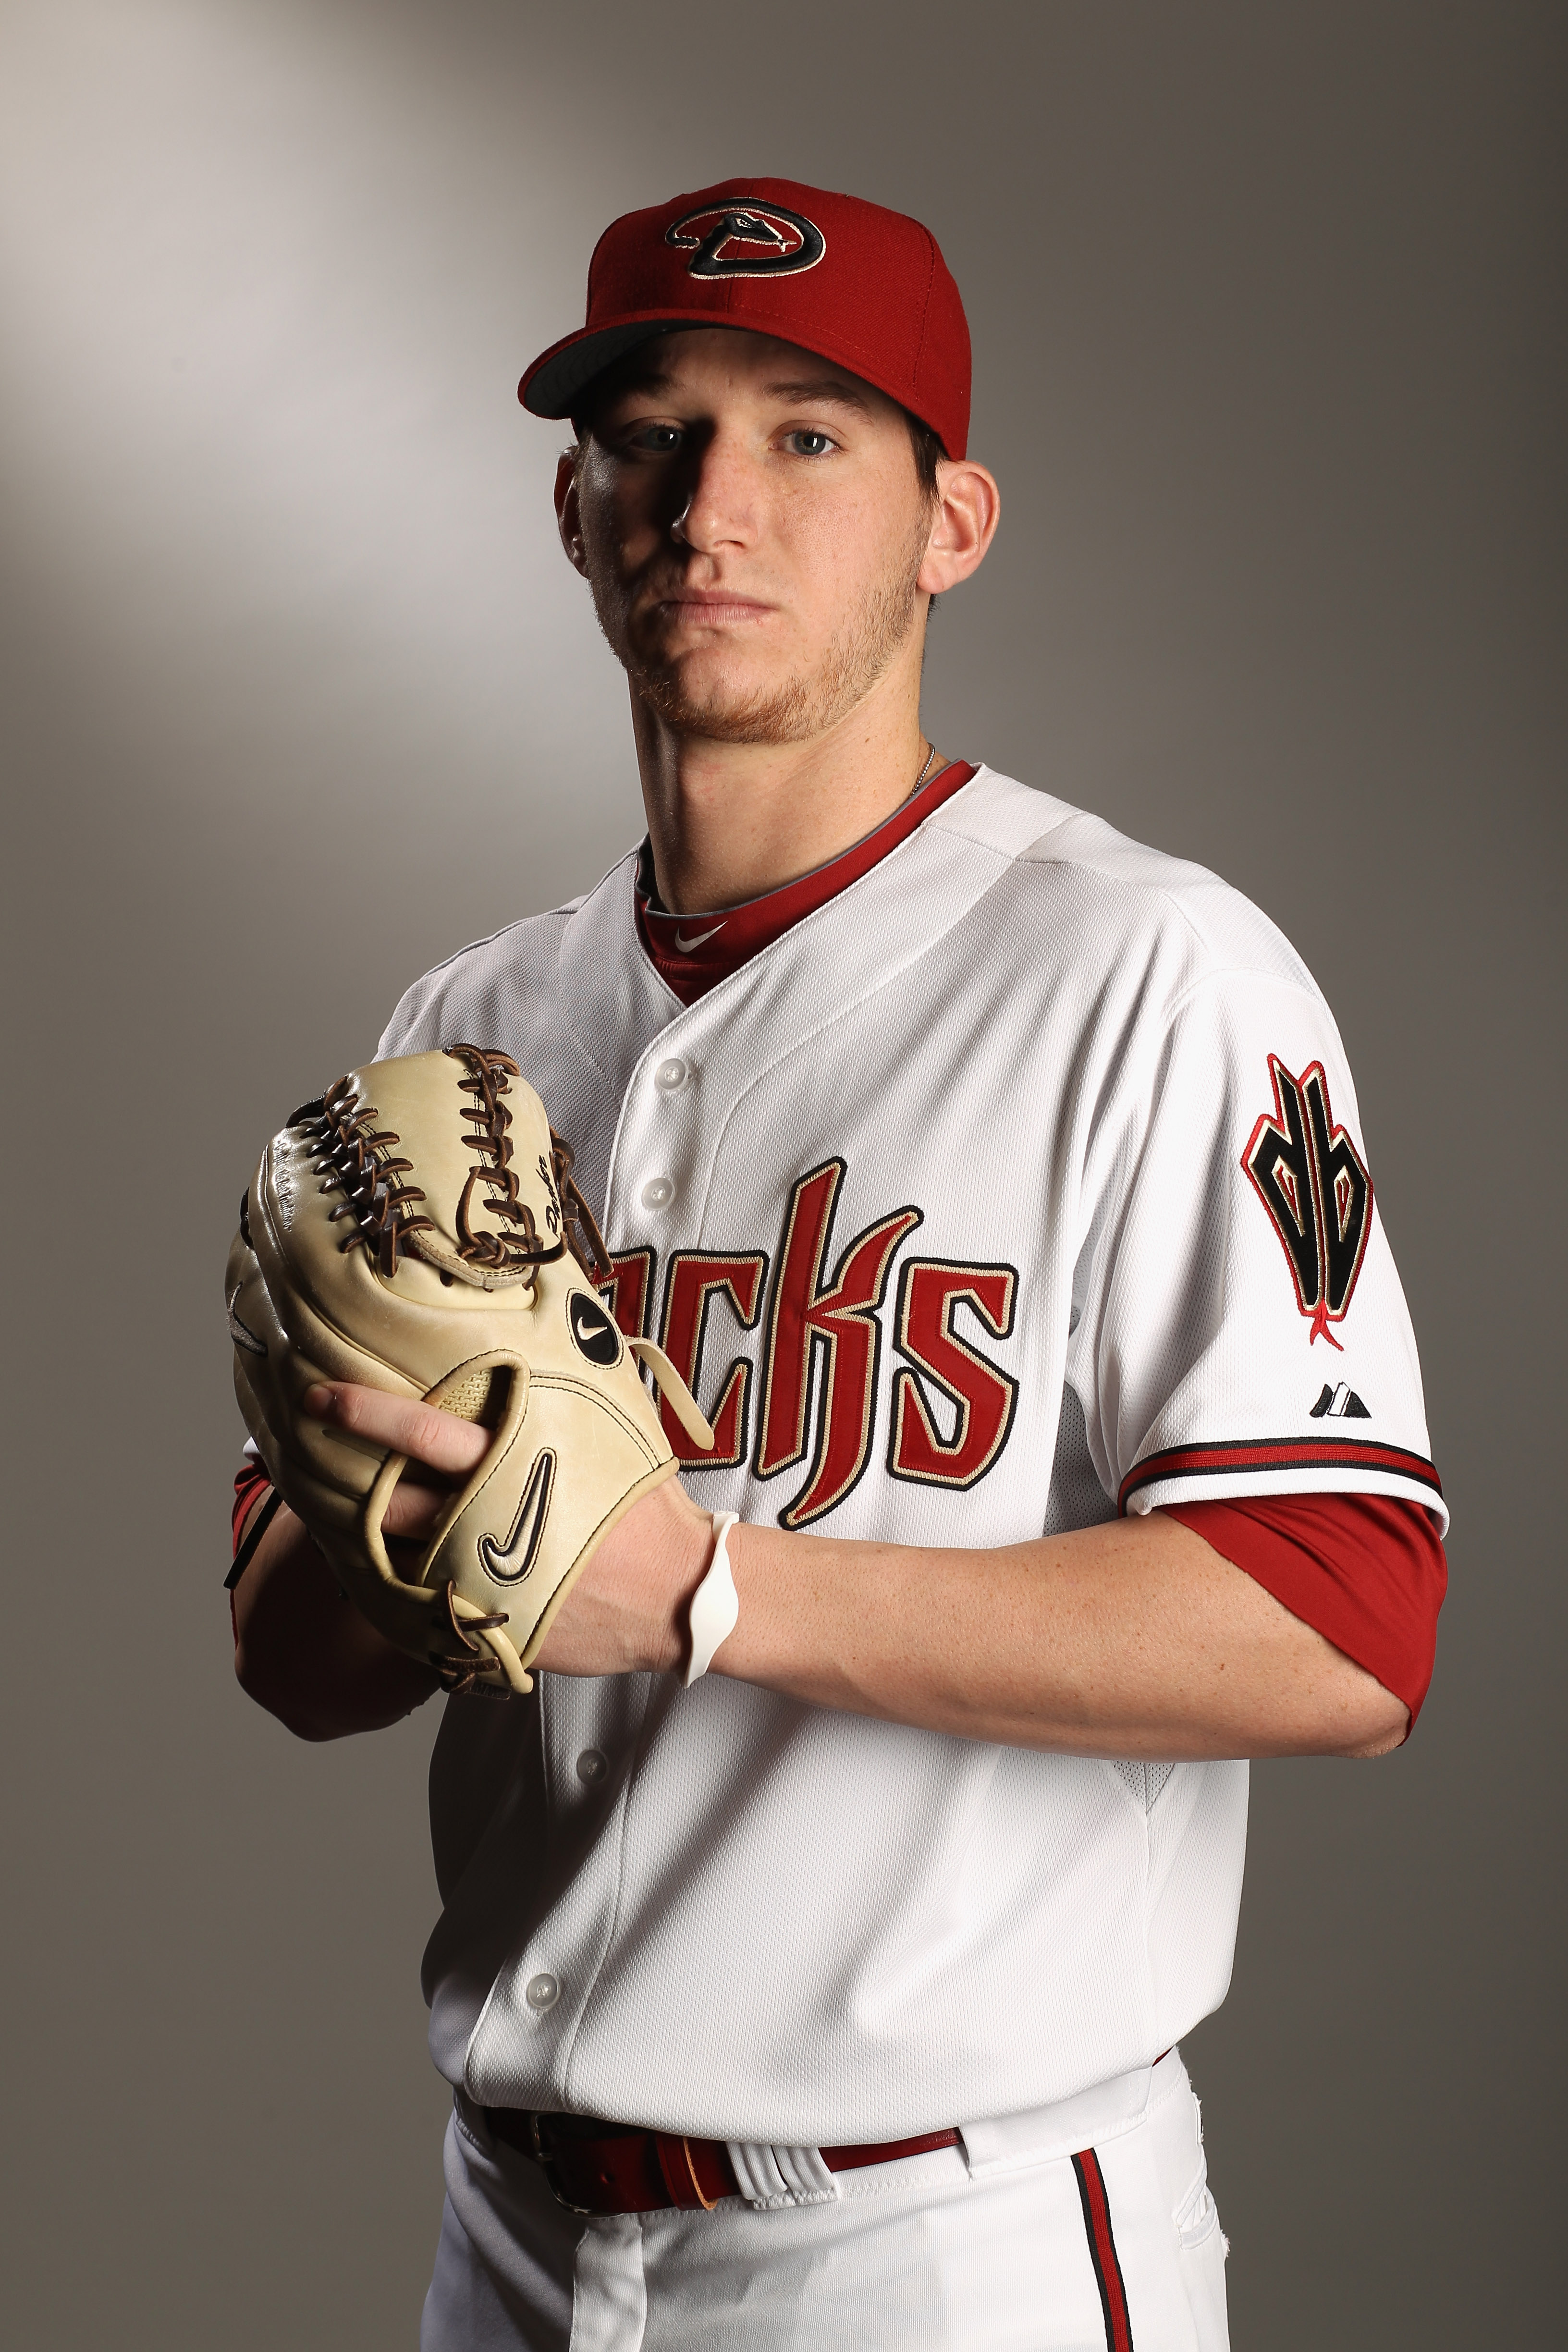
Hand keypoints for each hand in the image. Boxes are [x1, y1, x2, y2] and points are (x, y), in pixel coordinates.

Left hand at [300, 1382, 716, 1678]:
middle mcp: (488, 1518)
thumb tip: (552, 1314)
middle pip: (389, 1492)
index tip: (320, 1394)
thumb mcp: (610, 1428)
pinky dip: (384, 1579)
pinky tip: (360, 1560)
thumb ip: (567, 1388)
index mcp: (517, 1462)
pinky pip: (416, 1600)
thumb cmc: (642, 1503)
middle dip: (335, 1468)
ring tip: (311, 1497)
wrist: (676, 1591)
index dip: (365, 1414)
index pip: (424, 1432)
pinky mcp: (483, 1622)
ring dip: (348, 1525)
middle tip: (295, 1442)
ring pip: (392, 1550)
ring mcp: (480, 1577)